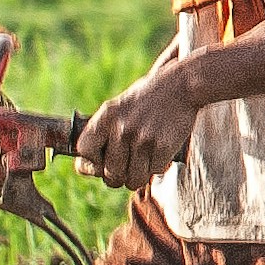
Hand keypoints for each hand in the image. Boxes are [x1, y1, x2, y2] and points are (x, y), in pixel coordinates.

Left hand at [76, 64, 200, 184]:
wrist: (180, 85)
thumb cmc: (146, 101)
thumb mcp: (117, 108)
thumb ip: (102, 134)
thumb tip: (85, 168)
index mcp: (106, 117)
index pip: (84, 151)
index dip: (91, 162)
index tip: (100, 162)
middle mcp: (122, 128)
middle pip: (110, 174)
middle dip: (118, 177)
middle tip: (127, 167)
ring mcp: (143, 138)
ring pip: (133, 179)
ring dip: (138, 176)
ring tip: (143, 163)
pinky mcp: (163, 146)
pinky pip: (154, 172)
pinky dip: (157, 167)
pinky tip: (159, 153)